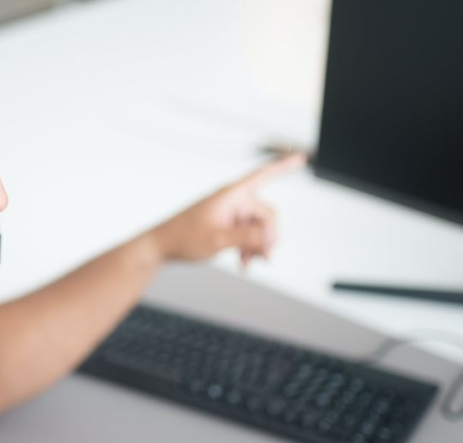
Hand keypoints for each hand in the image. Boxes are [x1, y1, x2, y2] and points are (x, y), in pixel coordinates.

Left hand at [146, 153, 305, 267]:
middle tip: (263, 259)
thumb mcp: (218, 240)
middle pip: (267, 214)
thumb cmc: (184, 238)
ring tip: (248, 263)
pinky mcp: (226, 223)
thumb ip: (247, 237)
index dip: (283, 166)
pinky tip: (244, 262)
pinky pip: (248, 233)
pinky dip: (249, 247)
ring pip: (258, 227)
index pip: (263, 175)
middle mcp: (233, 200)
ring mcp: (230, 212)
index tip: (301, 158)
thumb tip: (272, 236)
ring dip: (257, 245)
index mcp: (231, 195)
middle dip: (268, 237)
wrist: (161, 246)